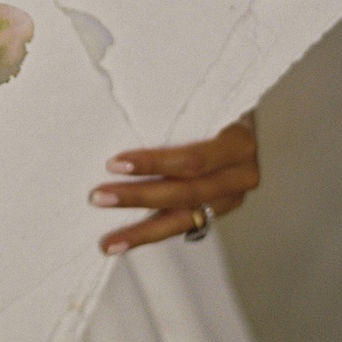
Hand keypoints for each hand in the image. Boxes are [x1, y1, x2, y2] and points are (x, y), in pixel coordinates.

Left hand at [89, 116, 258, 253]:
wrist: (242, 122)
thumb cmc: (215, 103)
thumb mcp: (205, 99)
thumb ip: (175, 107)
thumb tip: (122, 104)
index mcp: (239, 143)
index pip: (193, 159)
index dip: (153, 163)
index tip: (114, 163)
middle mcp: (241, 175)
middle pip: (185, 193)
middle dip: (138, 197)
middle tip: (98, 197)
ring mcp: (231, 198)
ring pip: (183, 220)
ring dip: (141, 231)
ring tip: (108, 242)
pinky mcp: (217, 212)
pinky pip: (182, 225)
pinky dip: (151, 233)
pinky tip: (124, 241)